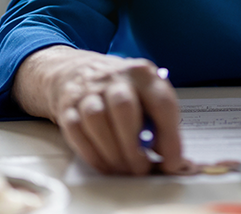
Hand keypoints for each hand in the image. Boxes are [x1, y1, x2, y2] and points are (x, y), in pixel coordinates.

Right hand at [12, 46, 190, 174]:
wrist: (78, 71)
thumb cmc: (121, 89)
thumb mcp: (146, 94)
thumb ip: (158, 122)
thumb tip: (171, 160)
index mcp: (143, 74)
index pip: (161, 102)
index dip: (169, 136)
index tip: (172, 163)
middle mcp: (115, 78)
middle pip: (124, 107)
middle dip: (133, 145)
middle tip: (142, 169)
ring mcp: (89, 91)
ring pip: (97, 119)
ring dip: (112, 152)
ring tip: (124, 169)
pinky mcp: (68, 107)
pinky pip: (76, 132)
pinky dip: (93, 154)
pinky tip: (106, 166)